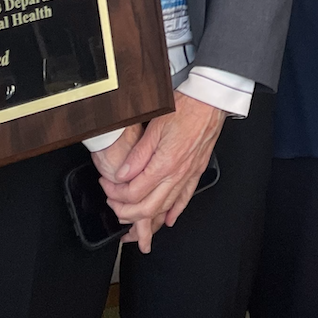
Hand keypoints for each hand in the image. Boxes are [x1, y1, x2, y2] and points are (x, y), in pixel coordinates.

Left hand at [99, 94, 225, 252]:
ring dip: (146, 217)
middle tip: (113, 203)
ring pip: (165, 207)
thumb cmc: (186, 106)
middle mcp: (178, 173)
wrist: (211, 99)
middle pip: (147, 208)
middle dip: (126, 212)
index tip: (107, 186)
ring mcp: (189, 174)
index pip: (134, 192)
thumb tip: (122, 174)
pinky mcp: (197, 171)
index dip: (115, 194)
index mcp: (165, 163)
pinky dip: (174, 211)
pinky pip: (185, 199)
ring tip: (132, 214)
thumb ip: (138, 155)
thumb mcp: (154, 127)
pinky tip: (168, 218)